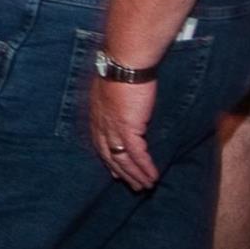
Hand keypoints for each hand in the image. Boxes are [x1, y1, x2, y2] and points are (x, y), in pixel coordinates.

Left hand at [88, 66, 159, 191]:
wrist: (125, 62)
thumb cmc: (121, 67)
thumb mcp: (112, 85)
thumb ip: (115, 98)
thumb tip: (123, 100)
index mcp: (96, 113)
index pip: (100, 142)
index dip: (108, 158)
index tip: (115, 170)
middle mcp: (101, 123)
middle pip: (110, 155)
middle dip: (121, 172)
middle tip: (132, 185)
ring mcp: (113, 128)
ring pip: (123, 159)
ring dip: (135, 175)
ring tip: (145, 186)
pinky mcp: (128, 129)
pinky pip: (137, 155)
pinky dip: (145, 168)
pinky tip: (152, 177)